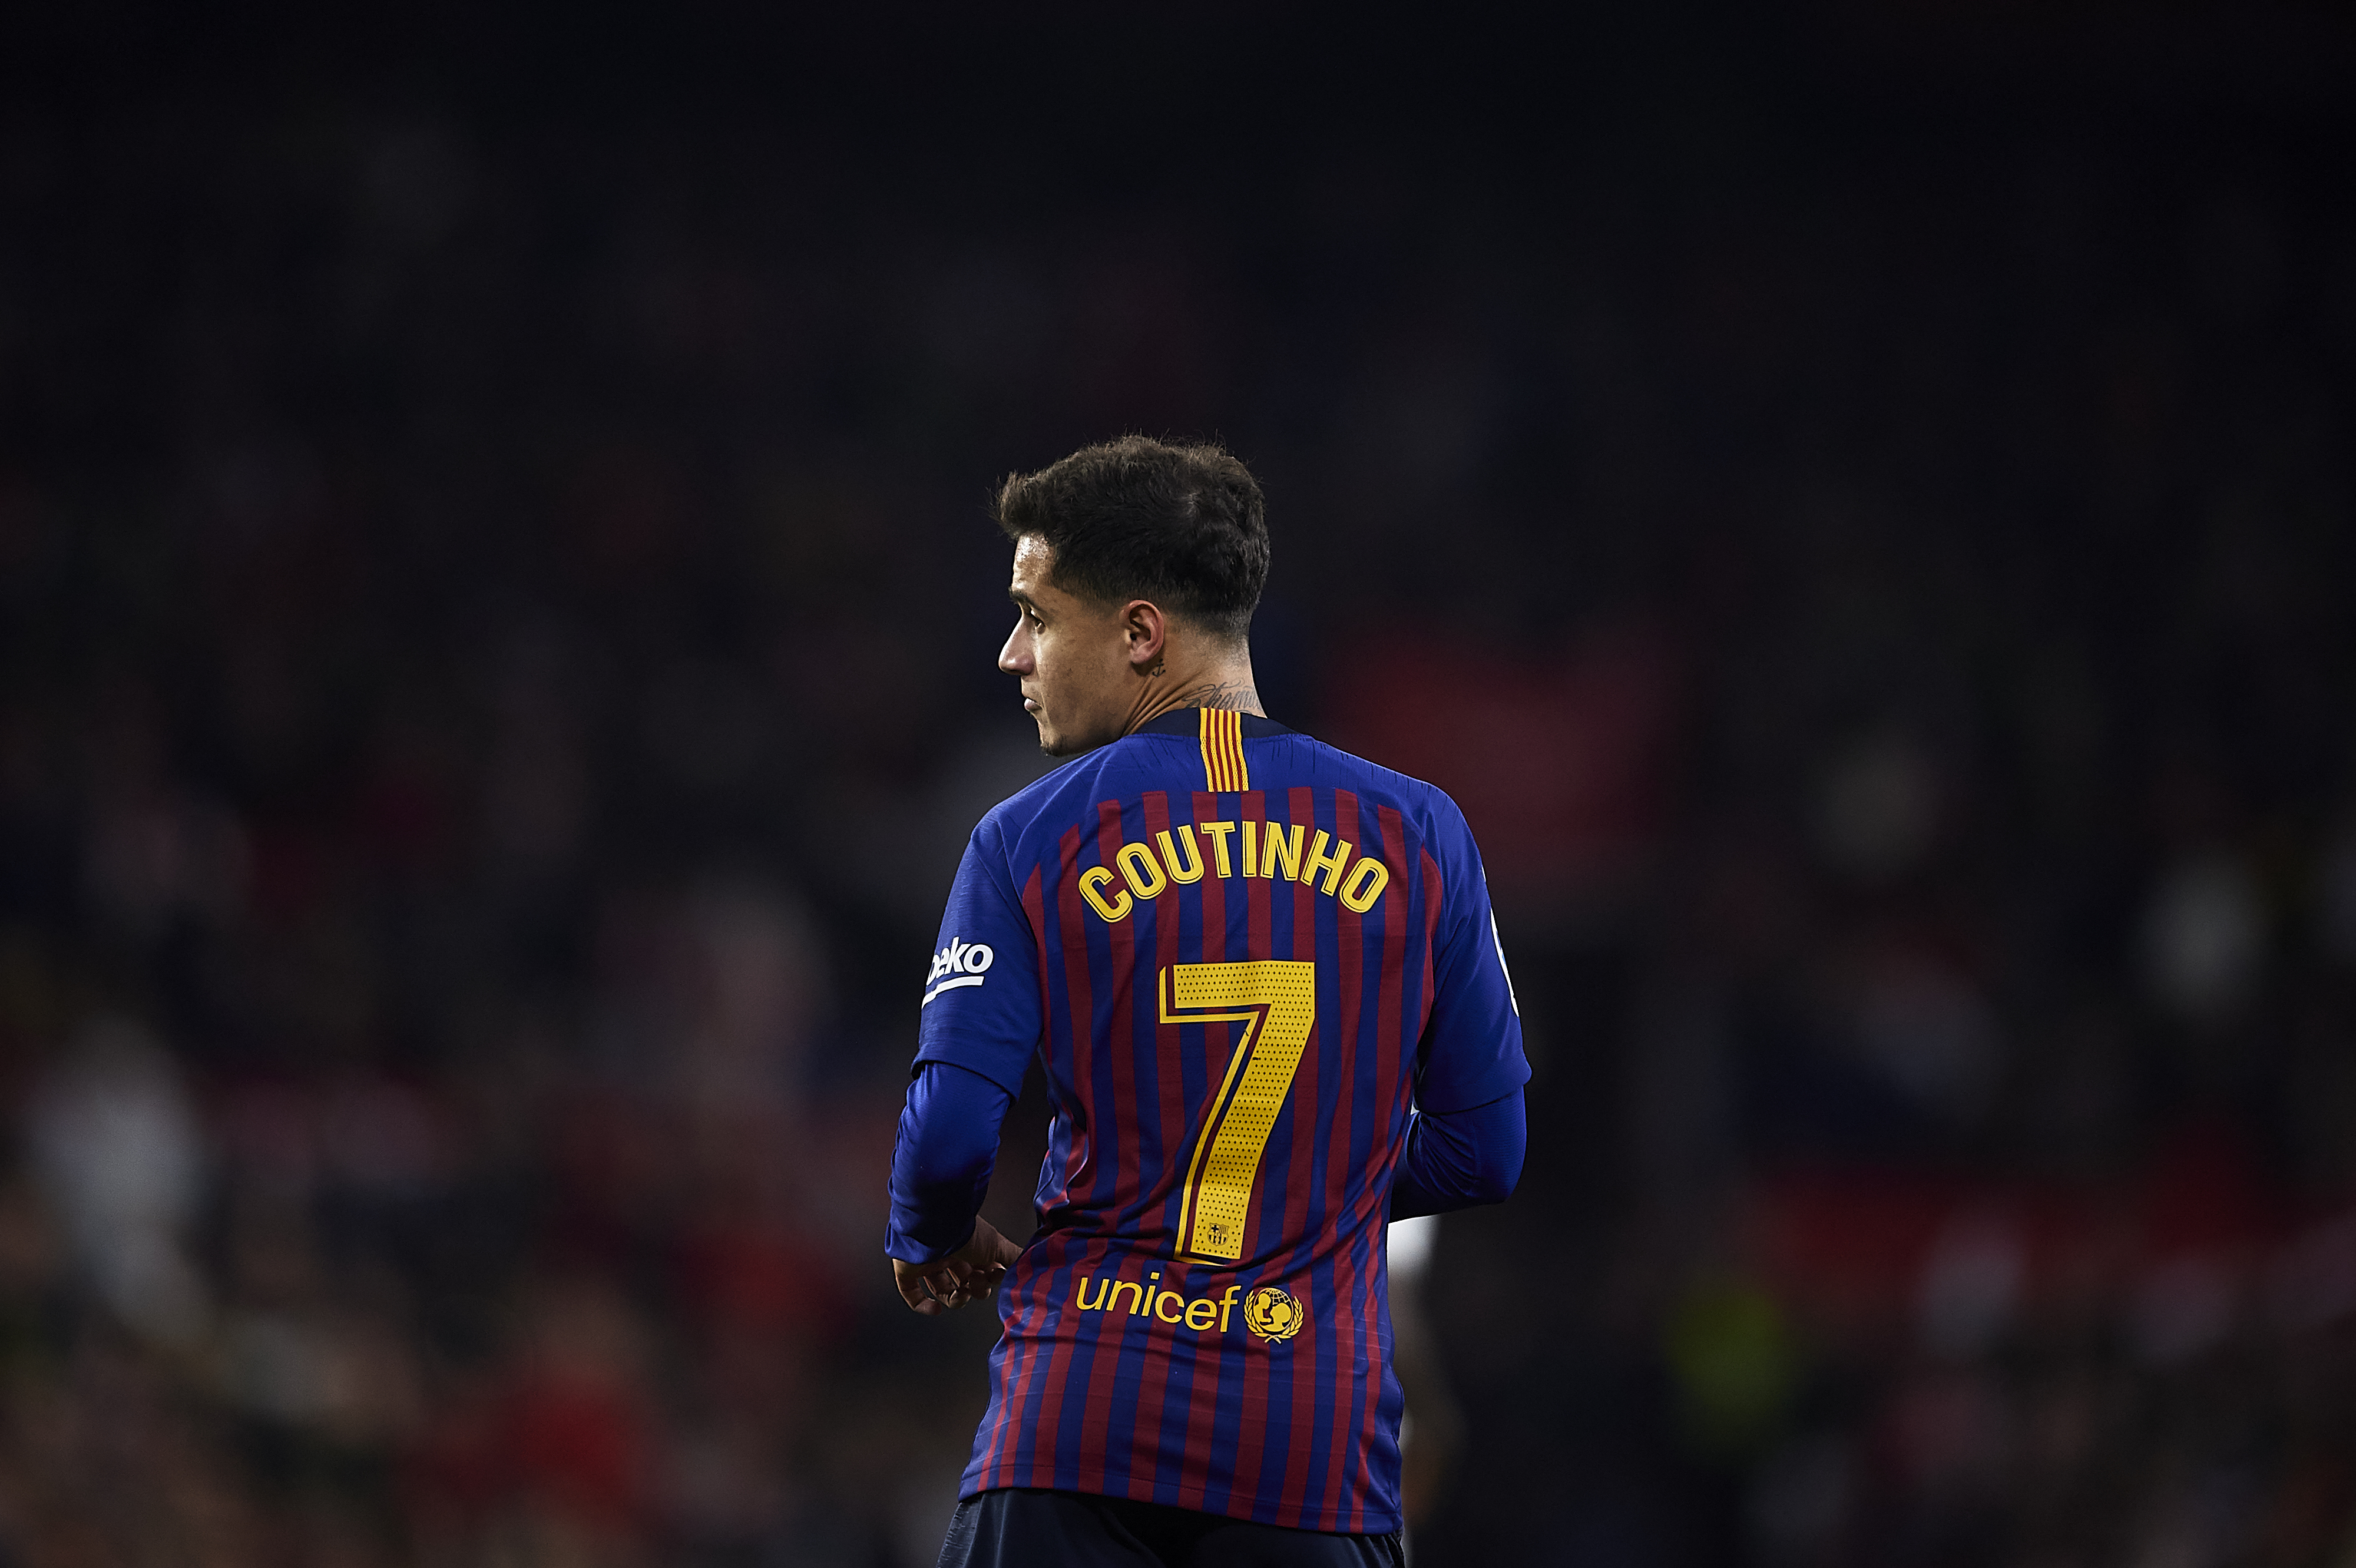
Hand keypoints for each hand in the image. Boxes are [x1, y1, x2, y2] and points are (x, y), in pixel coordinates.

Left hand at [893, 1215, 1023, 1315]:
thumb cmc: (966, 1233)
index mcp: (968, 1247)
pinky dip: (923, 1306)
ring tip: (960, 1295)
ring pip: (941, 1290)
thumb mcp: (997, 1246)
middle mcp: (948, 1254)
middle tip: (975, 1282)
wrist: (935, 1226)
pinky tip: (935, 1310)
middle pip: (963, 1282)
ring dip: (954, 1300)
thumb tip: (1030, 1265)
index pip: (980, 1270)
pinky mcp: (908, 1270)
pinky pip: (912, 1295)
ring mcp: (927, 1262)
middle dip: (973, 1289)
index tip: (994, 1278)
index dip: (988, 1279)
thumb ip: (1014, 1257)